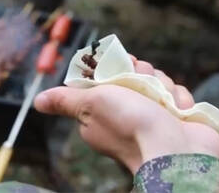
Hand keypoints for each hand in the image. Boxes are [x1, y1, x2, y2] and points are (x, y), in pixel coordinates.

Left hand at [34, 57, 218, 173]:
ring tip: (162, 104)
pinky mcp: (174, 119)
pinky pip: (177, 95)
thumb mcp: (91, 105)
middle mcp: (126, 115)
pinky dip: (179, 100)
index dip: (117, 66)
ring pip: (158, 81)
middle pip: (136, 74)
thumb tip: (38, 101)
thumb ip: (66, 100)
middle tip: (143, 85)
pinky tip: (177, 112)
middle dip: (144, 74)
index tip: (124, 66)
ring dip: (163, 87)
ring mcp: (152, 117)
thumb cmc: (131, 125)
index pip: (108, 75)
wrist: (175, 152)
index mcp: (101, 112)